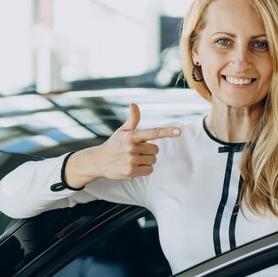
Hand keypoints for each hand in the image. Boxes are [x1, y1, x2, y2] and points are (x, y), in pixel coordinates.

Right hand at [65, 103, 180, 186]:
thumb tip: (134, 104)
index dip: (167, 131)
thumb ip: (132, 119)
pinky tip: (133, 166)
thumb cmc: (114, 144)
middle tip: (137, 151)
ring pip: (153, 160)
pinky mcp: (131, 172)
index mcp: (131, 136)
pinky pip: (149, 170)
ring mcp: (131, 161)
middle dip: (149, 151)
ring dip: (147, 160)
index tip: (179, 131)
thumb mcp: (122, 130)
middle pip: (156, 150)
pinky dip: (144, 169)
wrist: (99, 161)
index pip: (152, 133)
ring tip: (134, 159)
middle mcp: (131, 148)